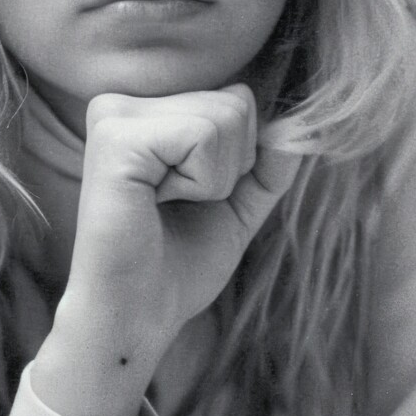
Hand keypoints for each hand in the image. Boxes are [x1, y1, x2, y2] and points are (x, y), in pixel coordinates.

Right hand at [32, 86, 299, 415]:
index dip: (238, 161)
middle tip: (176, 208)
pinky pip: (203, 136)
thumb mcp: (237, 207)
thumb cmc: (177, 266)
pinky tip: (155, 205)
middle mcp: (122, 104)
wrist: (135, 317)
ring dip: (213, 180)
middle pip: (235, 103)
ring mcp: (113, 116)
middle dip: (229, 169)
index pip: (237, 98)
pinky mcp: (114, 138)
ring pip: (225, 117)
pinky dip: (200, 182)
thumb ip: (268, 165)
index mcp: (144, 113)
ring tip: (163, 208)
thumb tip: (302, 127)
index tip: (189, 200)